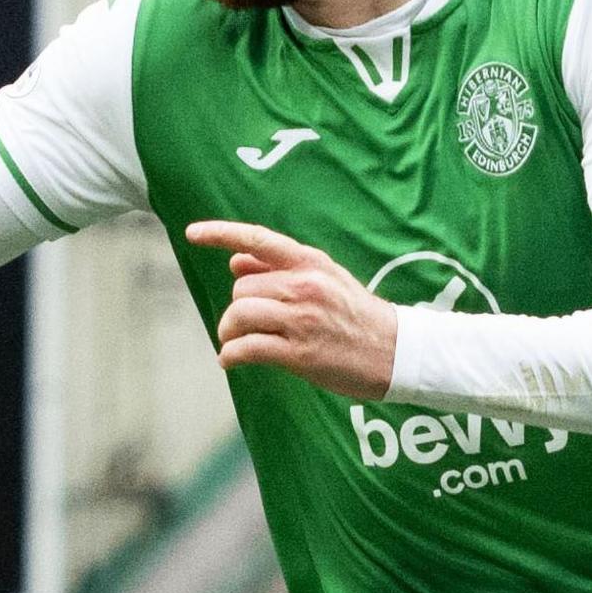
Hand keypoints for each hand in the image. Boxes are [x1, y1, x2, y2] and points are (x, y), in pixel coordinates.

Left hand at [188, 221, 399, 399]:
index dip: (221, 234)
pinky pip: (246, 349)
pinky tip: (231, 359)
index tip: (192, 233)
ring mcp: (303, 320)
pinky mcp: (300, 354)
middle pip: (241, 289)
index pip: (259, 240)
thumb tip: (235, 261)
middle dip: (236, 307)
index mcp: (311, 263)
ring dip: (228, 332)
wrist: (399, 352)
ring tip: (235, 341)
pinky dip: (230, 355)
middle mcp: (306, 286)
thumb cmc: (357, 315)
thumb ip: (281, 269)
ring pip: (239, 315)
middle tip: (245, 324)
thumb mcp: (326, 279)